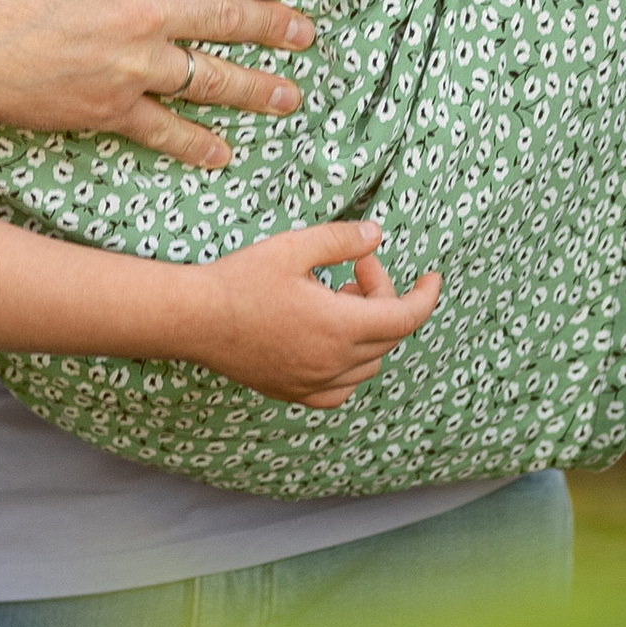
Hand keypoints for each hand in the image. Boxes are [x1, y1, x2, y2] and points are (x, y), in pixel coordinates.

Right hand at [0, 0, 315, 169]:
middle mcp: (143, 8)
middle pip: (226, 15)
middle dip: (273, 22)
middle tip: (306, 31)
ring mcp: (129, 64)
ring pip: (210, 75)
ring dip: (255, 84)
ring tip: (291, 94)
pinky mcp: (106, 107)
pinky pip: (163, 128)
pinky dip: (195, 143)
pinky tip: (223, 153)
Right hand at [180, 220, 441, 408]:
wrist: (193, 319)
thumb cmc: (240, 280)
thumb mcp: (293, 248)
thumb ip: (341, 241)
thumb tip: (376, 235)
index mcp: (339, 326)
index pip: (406, 317)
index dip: (426, 295)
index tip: (432, 278)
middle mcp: (333, 362)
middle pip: (387, 334)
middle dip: (383, 296)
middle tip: (356, 268)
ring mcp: (313, 382)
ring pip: (369, 363)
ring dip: (369, 330)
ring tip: (338, 298)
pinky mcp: (293, 391)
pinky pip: (341, 388)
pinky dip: (350, 367)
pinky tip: (330, 341)